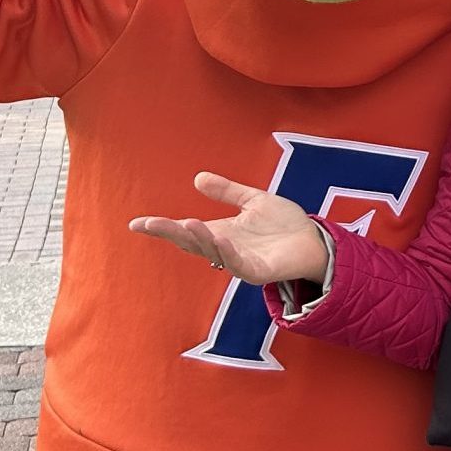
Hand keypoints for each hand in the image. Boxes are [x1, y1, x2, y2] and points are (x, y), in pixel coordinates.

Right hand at [127, 172, 326, 284]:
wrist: (315, 240)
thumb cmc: (285, 225)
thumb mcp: (253, 201)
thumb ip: (228, 192)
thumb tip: (198, 178)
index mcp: (220, 232)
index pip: (185, 230)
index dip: (162, 227)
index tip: (136, 223)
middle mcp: (225, 248)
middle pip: (192, 242)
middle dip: (170, 233)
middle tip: (149, 224)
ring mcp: (240, 261)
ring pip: (213, 252)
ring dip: (199, 239)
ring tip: (186, 222)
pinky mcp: (258, 271)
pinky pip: (239, 264)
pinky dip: (228, 252)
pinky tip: (221, 239)